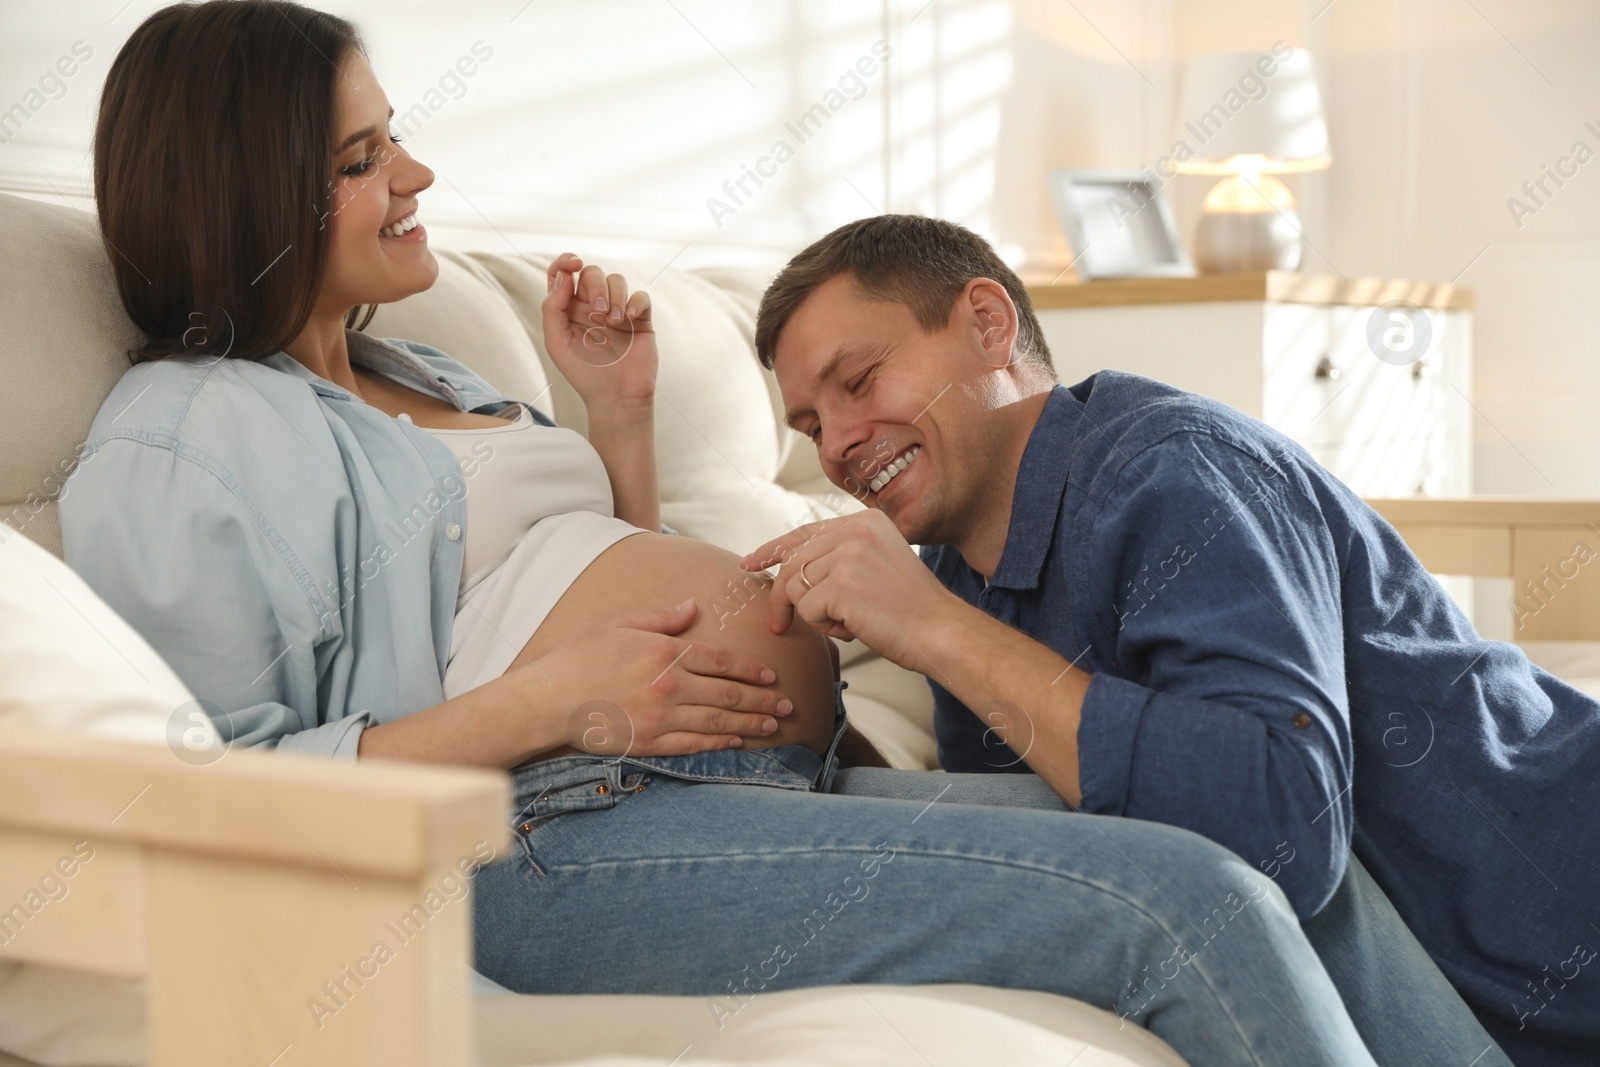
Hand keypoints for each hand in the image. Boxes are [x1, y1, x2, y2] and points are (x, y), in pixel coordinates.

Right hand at [527, 599, 793, 756]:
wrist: (548, 699)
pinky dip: (719, 743)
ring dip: (750, 724)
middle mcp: (669, 685)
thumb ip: (661, 618)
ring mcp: (661, 716)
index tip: (771, 676)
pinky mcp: (650, 742)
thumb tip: (692, 607)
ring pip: (718, 720)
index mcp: (665, 652)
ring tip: (773, 725)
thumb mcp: (620, 624)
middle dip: (762, 700)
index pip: (721, 661)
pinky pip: (694, 744)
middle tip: (788, 705)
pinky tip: (736, 743)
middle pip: (728, 693)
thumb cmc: (580, 657)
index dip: (751, 670)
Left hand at [541, 253, 657, 405]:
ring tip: (614, 322)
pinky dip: (635, 302)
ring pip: (617, 280)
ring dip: (615, 296)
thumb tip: (565, 276)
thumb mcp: (557, 343)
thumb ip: (552, 308)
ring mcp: (617, 311)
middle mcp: (592, 306)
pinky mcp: (640, 319)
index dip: (565, 261)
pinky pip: (640, 296)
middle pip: (592, 273)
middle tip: (598, 312)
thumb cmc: (584, 374)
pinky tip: (628, 319)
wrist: (616, 397)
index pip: (563, 274)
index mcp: (569, 310)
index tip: (574, 263)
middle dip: (596, 286)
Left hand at [739, 511, 961, 675]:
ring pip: (796, 589)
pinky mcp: (841, 583)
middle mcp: (855, 529)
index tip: (751, 563)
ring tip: (853, 621)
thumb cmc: (911, 611)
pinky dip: (824, 627)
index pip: (805, 532)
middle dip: (781, 598)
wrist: (942, 632)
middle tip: (779, 624)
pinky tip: (855, 628)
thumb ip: (840, 559)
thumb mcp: (877, 567)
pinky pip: (805, 610)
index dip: (773, 550)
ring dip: (816, 615)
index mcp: (865, 521)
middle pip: (792, 563)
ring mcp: (848, 554)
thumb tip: (790, 570)